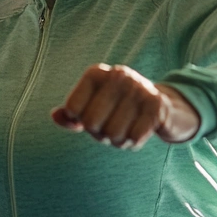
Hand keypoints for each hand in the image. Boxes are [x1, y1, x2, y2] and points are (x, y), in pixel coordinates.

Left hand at [52, 64, 200, 148]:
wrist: (160, 107)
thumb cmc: (117, 109)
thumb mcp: (92, 107)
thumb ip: (71, 114)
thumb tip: (55, 116)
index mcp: (97, 73)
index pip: (72, 108)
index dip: (79, 121)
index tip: (91, 116)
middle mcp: (118, 75)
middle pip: (91, 123)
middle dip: (99, 133)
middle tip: (110, 125)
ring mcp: (139, 88)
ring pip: (113, 134)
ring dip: (117, 140)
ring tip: (125, 129)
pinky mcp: (156, 105)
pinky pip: (133, 138)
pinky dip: (132, 143)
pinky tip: (138, 132)